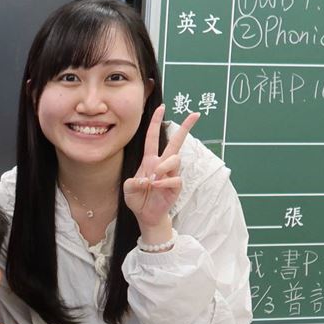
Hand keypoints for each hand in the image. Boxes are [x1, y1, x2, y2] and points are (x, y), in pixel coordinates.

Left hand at [123, 107, 198, 237]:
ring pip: (175, 159)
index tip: (162, 107)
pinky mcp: (176, 186)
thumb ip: (132, 182)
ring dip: (163, 166)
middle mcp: (163, 164)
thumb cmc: (137, 199)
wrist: (146, 215)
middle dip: (186, 127)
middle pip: (176, 142)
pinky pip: (175, 179)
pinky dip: (164, 182)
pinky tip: (155, 186)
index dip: (156, 122)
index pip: (153, 137)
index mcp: (150, 160)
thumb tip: (146, 179)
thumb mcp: (128, 189)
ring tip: (153, 178)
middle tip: (195, 114)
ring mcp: (171, 174)